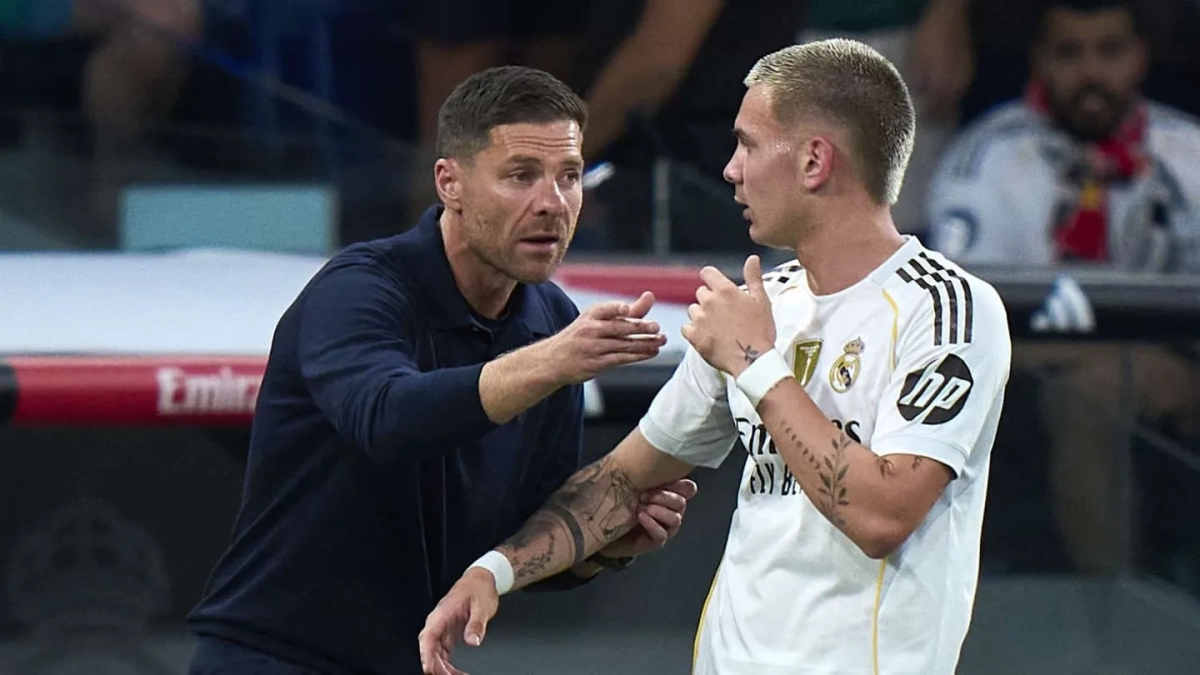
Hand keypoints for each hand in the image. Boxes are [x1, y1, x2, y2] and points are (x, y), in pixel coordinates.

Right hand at [419, 568, 498, 674]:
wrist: (481, 580)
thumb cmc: (479, 588)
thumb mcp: (482, 606)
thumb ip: (476, 624)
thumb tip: (473, 641)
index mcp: (442, 613)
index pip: (429, 637)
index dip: (427, 654)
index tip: (429, 668)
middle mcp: (438, 622)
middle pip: (430, 648)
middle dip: (436, 666)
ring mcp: (442, 628)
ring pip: (435, 653)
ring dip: (442, 667)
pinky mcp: (448, 633)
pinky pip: (443, 652)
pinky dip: (447, 664)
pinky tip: (454, 672)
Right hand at [542, 291, 666, 384]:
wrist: (553, 360)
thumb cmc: (581, 336)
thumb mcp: (597, 319)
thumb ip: (626, 311)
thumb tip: (650, 296)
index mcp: (591, 315)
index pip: (605, 309)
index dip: (615, 309)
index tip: (626, 309)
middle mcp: (590, 330)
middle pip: (618, 328)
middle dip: (638, 328)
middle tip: (656, 327)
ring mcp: (592, 348)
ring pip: (623, 345)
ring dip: (644, 343)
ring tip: (660, 341)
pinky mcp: (596, 364)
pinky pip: (620, 359)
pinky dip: (638, 356)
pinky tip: (651, 352)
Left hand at [601, 478, 698, 557]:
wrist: (605, 526)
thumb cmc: (620, 501)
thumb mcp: (632, 483)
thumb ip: (645, 473)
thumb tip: (649, 454)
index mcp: (669, 493)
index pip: (687, 488)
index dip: (678, 484)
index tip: (659, 479)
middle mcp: (671, 510)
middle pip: (681, 502)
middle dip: (663, 497)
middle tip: (643, 495)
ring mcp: (665, 527)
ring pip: (675, 519)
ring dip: (658, 511)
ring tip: (641, 507)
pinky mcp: (656, 541)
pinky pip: (662, 534)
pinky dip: (652, 524)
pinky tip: (640, 516)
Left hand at [682, 256, 775, 376]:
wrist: (753, 359)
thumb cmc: (760, 331)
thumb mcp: (761, 300)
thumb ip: (753, 277)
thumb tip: (752, 259)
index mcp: (725, 290)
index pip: (707, 273)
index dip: (710, 278)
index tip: (714, 284)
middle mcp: (709, 302)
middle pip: (700, 293)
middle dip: (709, 300)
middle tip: (723, 313)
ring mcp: (699, 319)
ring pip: (692, 310)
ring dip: (701, 316)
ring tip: (716, 327)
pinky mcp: (693, 336)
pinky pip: (686, 328)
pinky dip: (693, 331)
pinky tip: (707, 336)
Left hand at [910, 0, 972, 122]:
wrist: (951, 16)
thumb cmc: (929, 37)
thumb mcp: (916, 59)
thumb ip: (918, 81)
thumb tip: (918, 98)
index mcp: (943, 84)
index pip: (937, 111)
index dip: (930, 119)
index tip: (921, 126)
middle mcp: (957, 84)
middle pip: (950, 109)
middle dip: (940, 118)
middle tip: (930, 124)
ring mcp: (966, 76)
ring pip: (956, 99)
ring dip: (947, 107)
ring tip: (936, 113)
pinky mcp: (969, 68)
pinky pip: (960, 89)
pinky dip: (952, 95)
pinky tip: (944, 94)